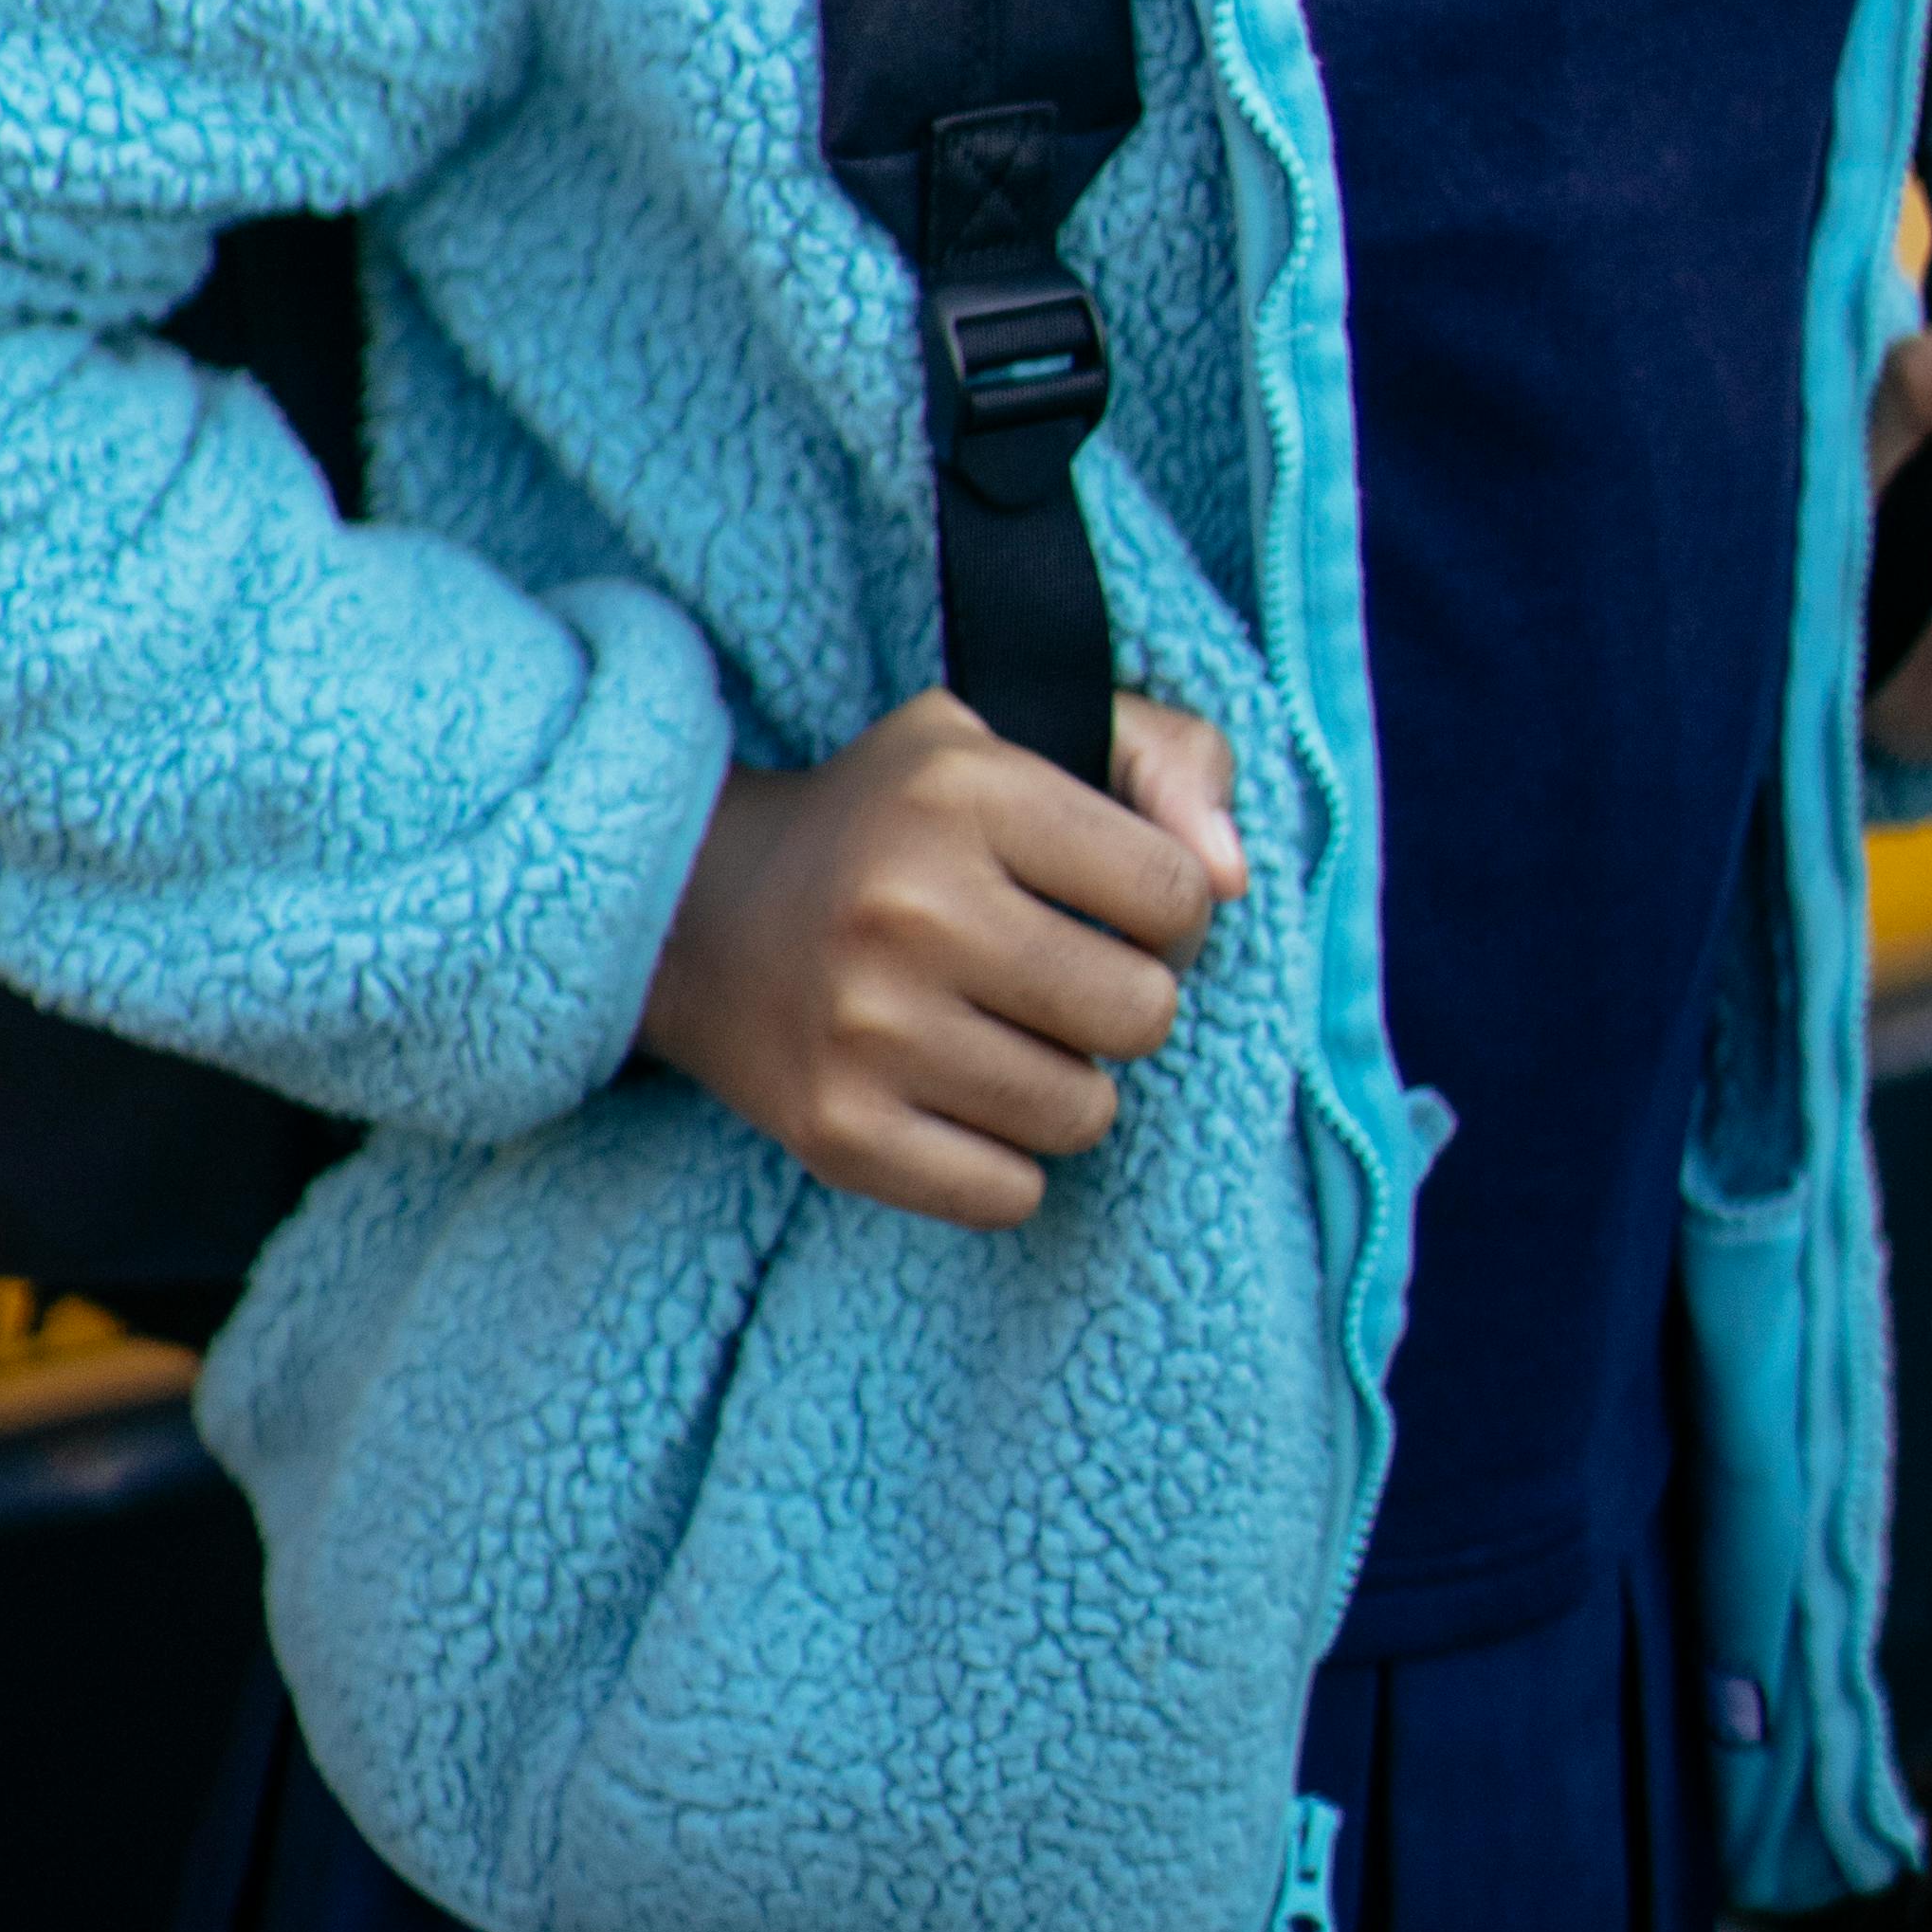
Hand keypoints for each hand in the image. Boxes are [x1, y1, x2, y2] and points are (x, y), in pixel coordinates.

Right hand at [637, 687, 1244, 1228]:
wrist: (696, 909)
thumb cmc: (896, 820)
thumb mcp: (1018, 737)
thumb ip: (1168, 762)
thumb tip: (1235, 879)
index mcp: (963, 791)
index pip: (1177, 894)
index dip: (1174, 918)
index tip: (1119, 915)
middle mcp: (909, 906)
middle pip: (1142, 1015)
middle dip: (1126, 1006)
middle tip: (1067, 983)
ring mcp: (865, 1027)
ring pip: (1083, 1114)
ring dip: (1068, 1087)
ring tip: (1007, 1036)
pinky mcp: (834, 1131)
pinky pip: (1009, 1195)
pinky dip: (1004, 1160)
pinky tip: (957, 1096)